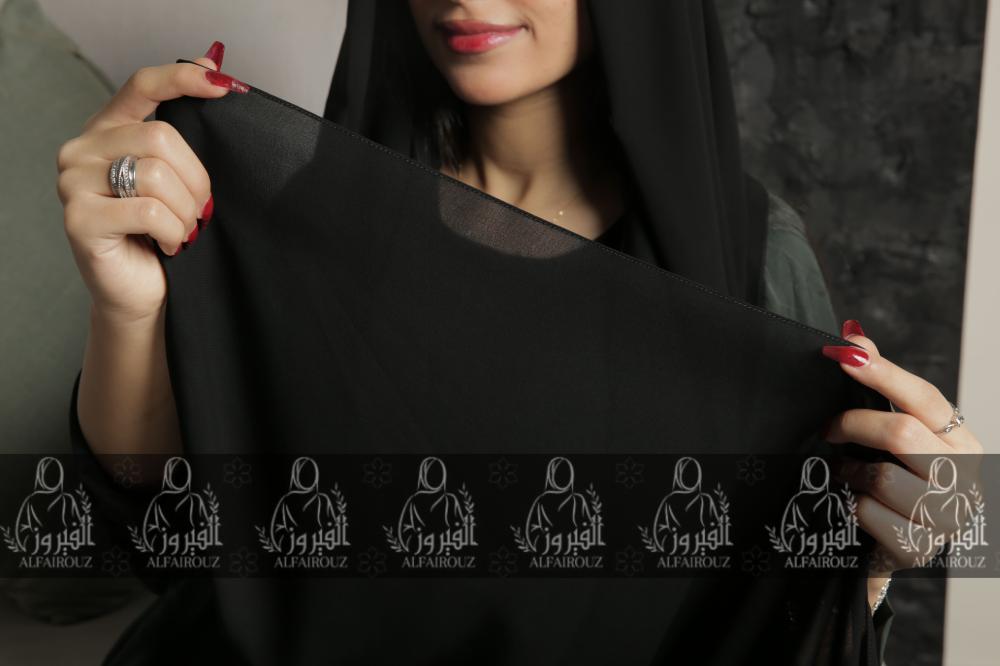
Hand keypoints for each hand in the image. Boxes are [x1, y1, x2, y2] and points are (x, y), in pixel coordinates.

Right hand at [57, 41, 247, 325]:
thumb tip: (215, 69)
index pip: (143, 85)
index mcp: (109, 129)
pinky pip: (148, 211)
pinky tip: (167, 246)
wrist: (144, 292)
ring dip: (185, 212)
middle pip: (161, 138)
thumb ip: (187, 132)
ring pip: (156, 175)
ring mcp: (73, 182)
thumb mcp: (179, 179)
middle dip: (196, 181)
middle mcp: (83, 148)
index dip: (183, 78)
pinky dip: (172, 232)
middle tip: (199, 212)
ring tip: (181, 232)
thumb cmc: (162, 234)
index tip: (223, 85)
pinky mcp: (79, 217)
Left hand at [820, 319, 983, 604]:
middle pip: (900, 433)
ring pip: (881, 477)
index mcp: (960, 439)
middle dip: (853, 425)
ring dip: (851, 472)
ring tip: (848, 472)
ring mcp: (946, 516)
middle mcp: (963, 475)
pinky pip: (868, 514)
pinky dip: (852, 505)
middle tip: (829, 428)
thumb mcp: (897, 430)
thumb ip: (879, 384)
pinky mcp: (918, 548)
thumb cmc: (899, 477)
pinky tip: (855, 503)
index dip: (882, 373)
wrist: (898, 544)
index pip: (924, 397)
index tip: (843, 353)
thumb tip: (852, 335)